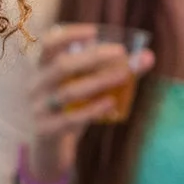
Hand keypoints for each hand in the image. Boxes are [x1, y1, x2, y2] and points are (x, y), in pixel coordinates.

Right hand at [21, 27, 152, 170]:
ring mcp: (37, 109)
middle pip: (61, 66)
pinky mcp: (44, 131)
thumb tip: (148, 57)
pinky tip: (111, 103)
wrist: (49, 151)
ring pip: (68, 92)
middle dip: (93, 57)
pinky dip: (92, 110)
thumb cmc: (70, 111)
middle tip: (121, 53)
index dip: (68, 35)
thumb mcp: (86, 90)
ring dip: (98, 82)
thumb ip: (112, 72)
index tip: (94, 31)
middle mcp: (35, 86)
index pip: (48, 44)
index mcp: (42, 69)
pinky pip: (69, 120)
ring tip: (124, 75)